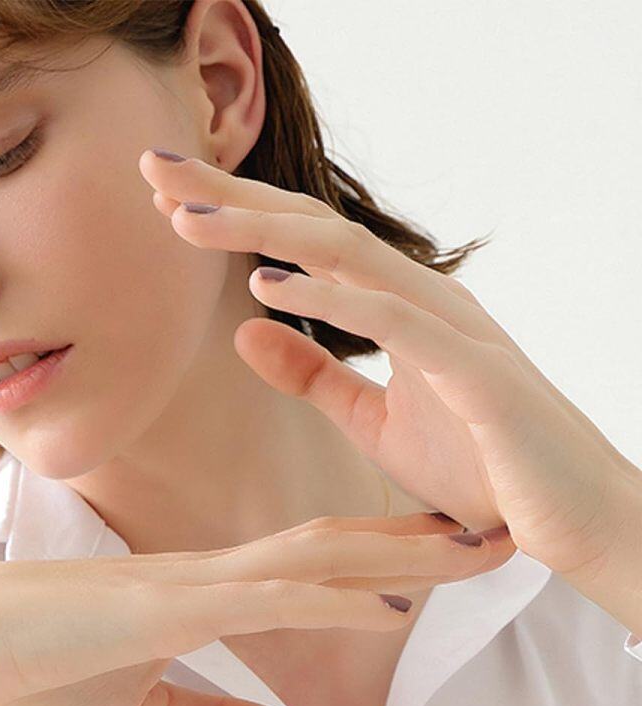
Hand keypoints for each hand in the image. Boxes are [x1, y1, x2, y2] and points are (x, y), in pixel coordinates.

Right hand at [0, 511, 511, 705]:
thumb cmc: (28, 664)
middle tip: (493, 535)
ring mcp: (184, 584)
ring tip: (475, 548)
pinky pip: (262, 597)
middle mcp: (202, 573)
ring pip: (312, 557)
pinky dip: (332, 596)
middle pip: (329, 546)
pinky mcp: (160, 607)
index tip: (444, 559)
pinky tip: (388, 602)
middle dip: (416, 543)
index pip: (307, 566)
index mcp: (196, 591)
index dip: (380, 559)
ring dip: (399, 554)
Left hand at [138, 148, 641, 589]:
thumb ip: (312, 374)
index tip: (165, 201)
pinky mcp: (474, 371)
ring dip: (263, 231)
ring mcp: (451, 328)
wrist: (563, 521)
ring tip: (188, 217)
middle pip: (314, 229)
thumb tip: (244, 330)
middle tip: (155, 170)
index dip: (236, 218)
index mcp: (397, 308)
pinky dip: (332, 297)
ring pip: (347, 256)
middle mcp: (422, 300)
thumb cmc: (477, 468)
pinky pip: (395, 320)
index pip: (305, 246)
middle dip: (232, 197)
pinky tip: (268, 285)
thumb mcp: (371, 419)